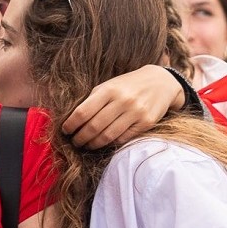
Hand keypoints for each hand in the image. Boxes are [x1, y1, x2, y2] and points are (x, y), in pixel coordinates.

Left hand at [62, 65, 183, 148]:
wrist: (161, 82)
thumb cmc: (128, 85)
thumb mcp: (109, 85)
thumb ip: (93, 100)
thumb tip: (74, 120)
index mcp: (109, 90)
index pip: (83, 112)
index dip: (71, 124)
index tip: (65, 131)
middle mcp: (123, 101)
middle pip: (94, 127)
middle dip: (80, 138)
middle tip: (75, 142)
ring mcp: (136, 112)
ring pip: (108, 136)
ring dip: (93, 144)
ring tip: (87, 145)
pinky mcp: (146, 122)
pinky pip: (123, 138)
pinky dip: (111, 143)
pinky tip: (105, 142)